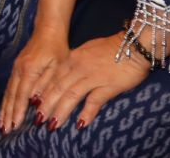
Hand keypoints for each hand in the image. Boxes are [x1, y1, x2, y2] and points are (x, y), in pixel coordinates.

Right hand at [0, 27, 72, 132]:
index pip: (22, 95)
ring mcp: (16, 67)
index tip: (14, 126)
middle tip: (4, 130)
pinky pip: (9, 86)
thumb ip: (46, 83)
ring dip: (4, 108)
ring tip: (0, 123)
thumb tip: (34, 101)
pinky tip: (5, 106)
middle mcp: (19, 70)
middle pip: (11, 95)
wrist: (48, 29)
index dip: (18, 111)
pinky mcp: (17, 66)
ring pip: (8, 91)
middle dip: (7, 113)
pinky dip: (6, 99)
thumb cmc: (57, 48)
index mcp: (29, 70)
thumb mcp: (57, 66)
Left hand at [34, 33, 151, 131]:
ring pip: (71, 95)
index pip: (52, 77)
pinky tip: (80, 124)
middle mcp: (78, 67)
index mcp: (72, 58)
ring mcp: (92, 76)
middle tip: (38, 120)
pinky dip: (86, 113)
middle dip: (47, 105)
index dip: (42, 91)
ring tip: (53, 125)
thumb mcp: (87, 50)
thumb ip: (75, 62)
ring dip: (61, 111)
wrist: (134, 44)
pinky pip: (94, 101)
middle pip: (58, 88)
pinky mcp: (108, 85)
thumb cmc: (112, 48)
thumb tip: (66, 74)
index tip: (34, 104)